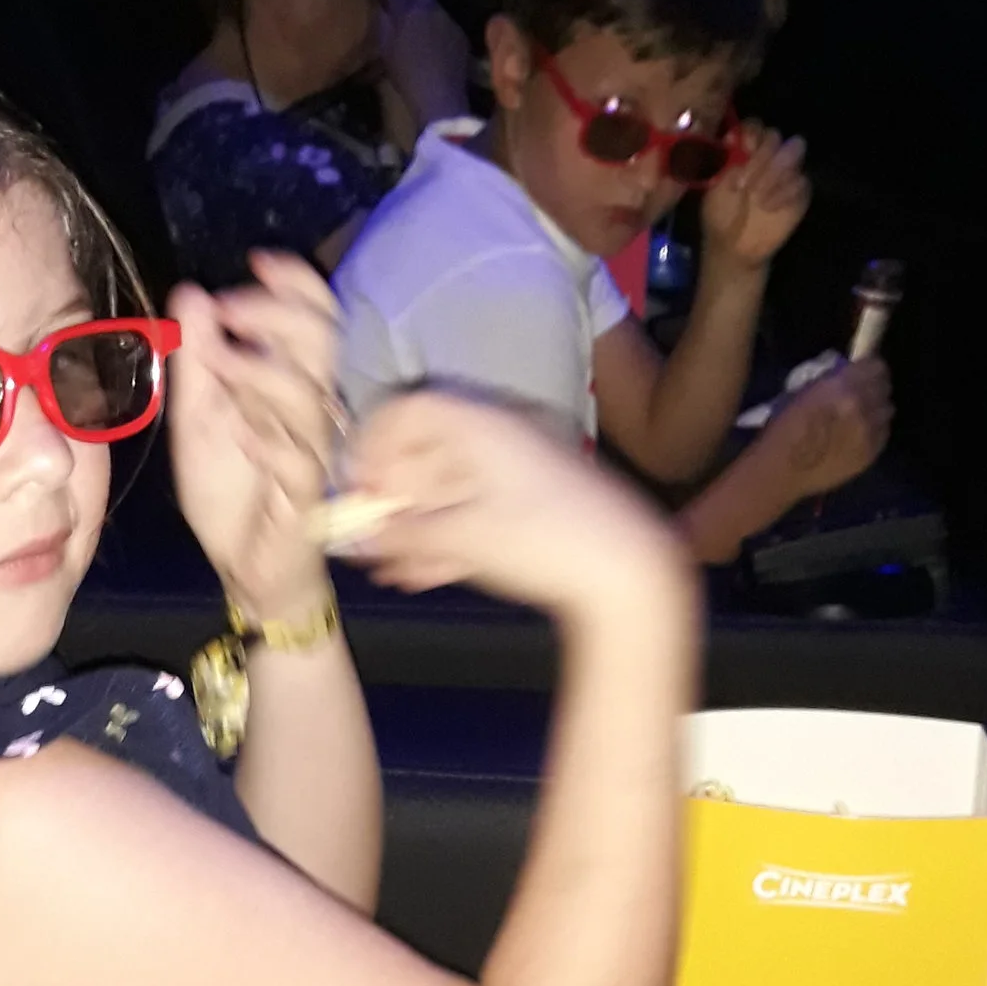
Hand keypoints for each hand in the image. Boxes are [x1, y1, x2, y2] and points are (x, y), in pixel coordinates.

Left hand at [166, 252, 340, 624]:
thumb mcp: (200, 417)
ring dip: (263, 373)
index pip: (316, 319)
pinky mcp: (305, 499)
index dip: (296, 285)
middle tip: (231, 306)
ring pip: (307, 398)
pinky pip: (298, 462)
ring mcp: (313, 455)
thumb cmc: (235, 489)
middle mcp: (313, 412)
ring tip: (222, 364)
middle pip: (321, 344)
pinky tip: (242, 430)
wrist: (249, 567)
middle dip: (276, 316)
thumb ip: (199, 359)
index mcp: (292, 383)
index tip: (260, 261)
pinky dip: (270, 440)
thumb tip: (194, 293)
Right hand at [336, 389, 685, 621]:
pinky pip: (478, 512)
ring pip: (451, 490)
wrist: (630, 572)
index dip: (374, 447)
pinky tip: (425, 575)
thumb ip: (402, 534)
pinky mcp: (537, 504)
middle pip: (428, 454)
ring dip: (417, 527)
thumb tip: (356, 536)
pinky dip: (448, 538)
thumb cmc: (548, 543)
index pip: (410, 410)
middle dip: (393, 499)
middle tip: (370, 541)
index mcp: (482, 424)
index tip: (359, 492)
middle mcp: (501, 436)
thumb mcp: (463, 538)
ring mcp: (521, 470)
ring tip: (391, 570)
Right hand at [373, 0, 469, 129]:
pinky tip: (440, 52)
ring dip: (431, 18)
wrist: (439, 94)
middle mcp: (428, 7)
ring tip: (426, 39)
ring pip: (437, 10)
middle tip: (409, 20)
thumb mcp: (385, 49)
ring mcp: (447, 20)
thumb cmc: (405, 74)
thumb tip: (383, 10)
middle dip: (416, 2)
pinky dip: (444, 33)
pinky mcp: (461, 34)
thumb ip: (383, 24)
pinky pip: (449, 26)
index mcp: (405, 9)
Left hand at [700, 122, 809, 271]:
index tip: (743, 149)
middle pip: (775, 136)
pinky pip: (802, 181)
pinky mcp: (800, 191)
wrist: (733, 246)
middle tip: (744, 184)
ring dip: (775, 171)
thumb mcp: (715, 187)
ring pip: (794, 151)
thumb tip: (733, 139)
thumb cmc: (720, 214)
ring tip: (757, 196)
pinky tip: (768, 207)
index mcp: (745, 150)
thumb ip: (725, 161)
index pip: (754, 126)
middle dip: (761, 156)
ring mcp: (787, 171)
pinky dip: (784, 193)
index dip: (752, 133)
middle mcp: (768, 155)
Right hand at [751, 357, 892, 504]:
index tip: (863, 372)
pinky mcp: (871, 454)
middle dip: (874, 387)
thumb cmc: (783, 427)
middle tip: (861, 394)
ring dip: (875, 410)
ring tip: (860, 417)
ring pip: (887, 410)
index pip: (877, 366)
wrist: (780, 471)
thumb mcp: (805, 389)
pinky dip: (874, 431)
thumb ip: (834, 379)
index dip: (869, 368)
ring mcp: (870, 433)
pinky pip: (883, 433)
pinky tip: (858, 435)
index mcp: (844, 386)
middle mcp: (863, 407)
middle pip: (886, 388)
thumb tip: (851, 374)